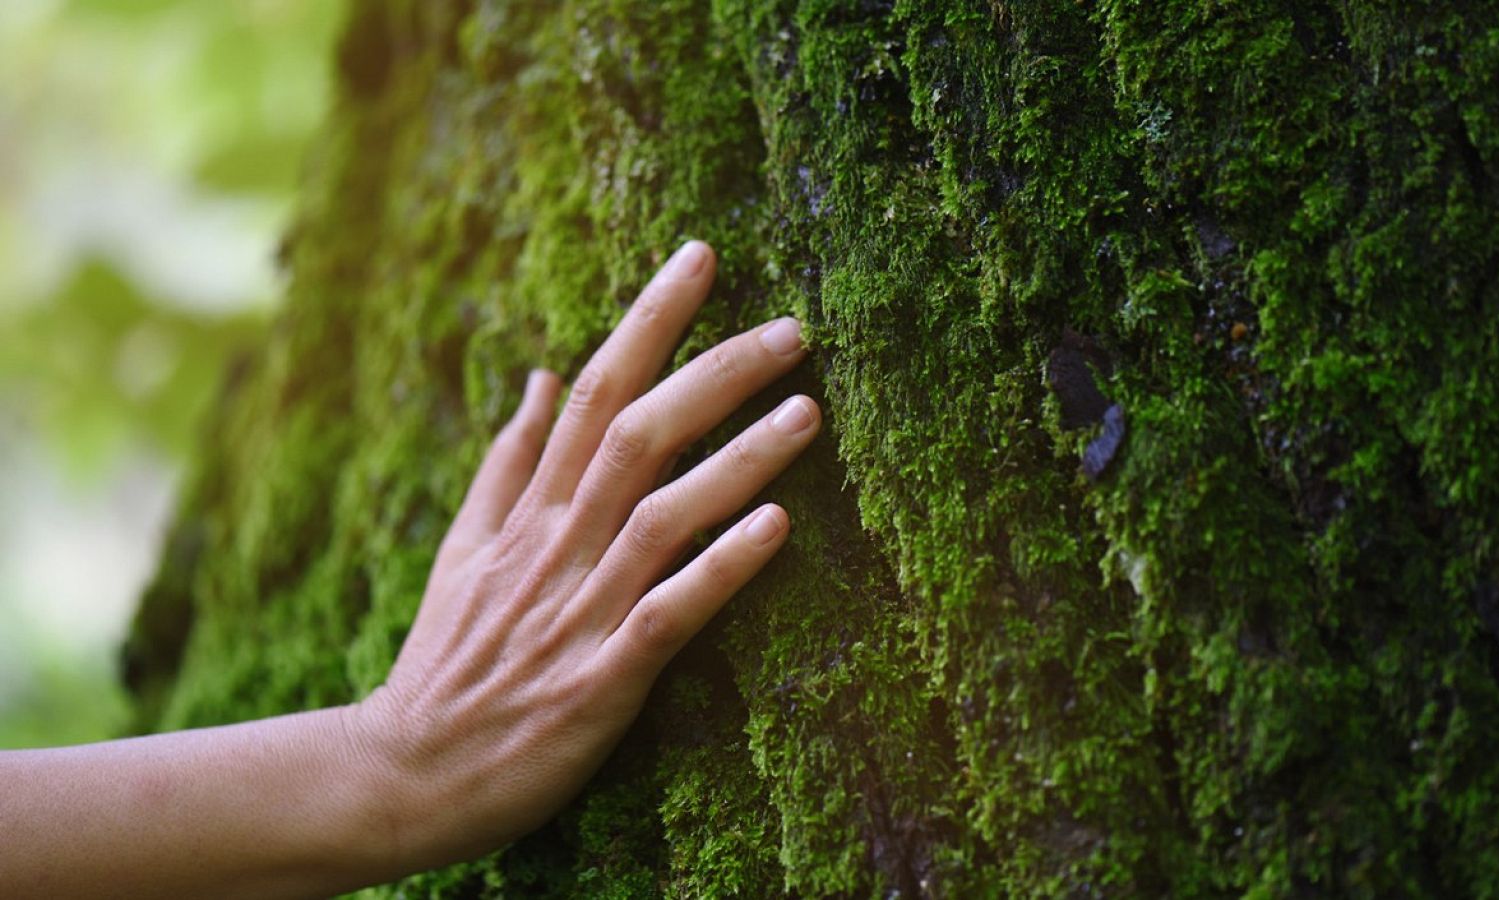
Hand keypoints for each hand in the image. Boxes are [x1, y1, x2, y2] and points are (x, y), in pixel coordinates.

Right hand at [350, 240, 818, 870]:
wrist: (405, 773)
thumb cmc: (449, 660)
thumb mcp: (463, 548)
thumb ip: (508, 462)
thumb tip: (540, 375)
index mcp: (530, 510)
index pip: (594, 389)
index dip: (650, 320)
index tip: (702, 258)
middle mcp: (556, 545)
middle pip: (637, 434)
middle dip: (714, 373)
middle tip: (791, 329)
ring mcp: (578, 611)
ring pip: (661, 514)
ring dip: (737, 460)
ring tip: (807, 411)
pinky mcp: (600, 681)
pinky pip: (667, 614)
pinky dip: (719, 569)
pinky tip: (777, 528)